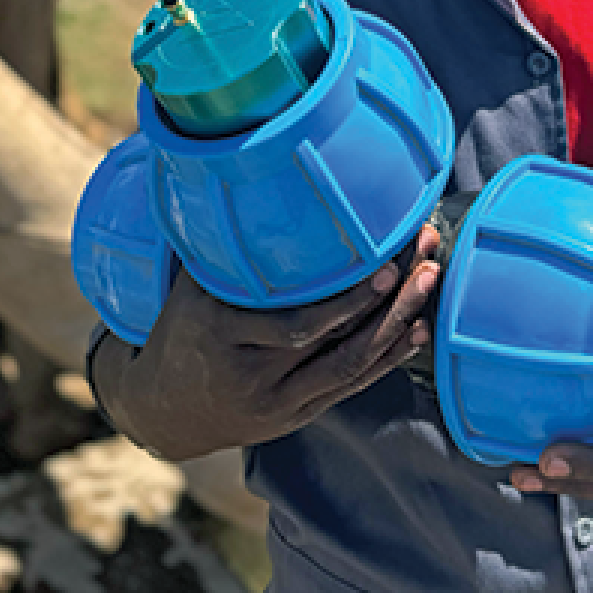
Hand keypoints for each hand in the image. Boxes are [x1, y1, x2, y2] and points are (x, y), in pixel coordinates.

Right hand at [98, 221, 441, 462]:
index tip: (387, 254)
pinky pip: (348, 387)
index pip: (297, 315)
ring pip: (348, 365)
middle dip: (388, 298)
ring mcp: (277, 400)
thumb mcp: (189, 287)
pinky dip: (386, 359)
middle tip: (425, 257)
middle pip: (333, 338)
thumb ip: (225, 247)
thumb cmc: (181, 332)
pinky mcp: (296, 416)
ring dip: (396, 324)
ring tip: (430, 282)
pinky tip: (417, 331)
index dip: (348, 291)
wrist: (162, 411)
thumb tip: (249, 176)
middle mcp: (252, 371)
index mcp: (222, 332)